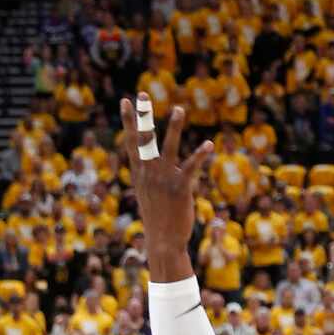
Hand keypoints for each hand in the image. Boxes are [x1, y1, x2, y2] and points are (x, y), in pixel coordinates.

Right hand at [120, 95, 211, 258]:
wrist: (163, 241)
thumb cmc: (157, 218)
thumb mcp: (147, 194)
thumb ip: (147, 177)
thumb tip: (147, 167)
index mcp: (140, 172)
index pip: (131, 141)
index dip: (128, 120)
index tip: (125, 101)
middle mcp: (149, 172)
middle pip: (144, 138)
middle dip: (143, 115)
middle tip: (142, 93)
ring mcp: (164, 179)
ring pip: (169, 147)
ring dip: (174, 127)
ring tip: (179, 109)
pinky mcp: (180, 187)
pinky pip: (191, 167)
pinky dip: (200, 155)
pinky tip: (209, 144)